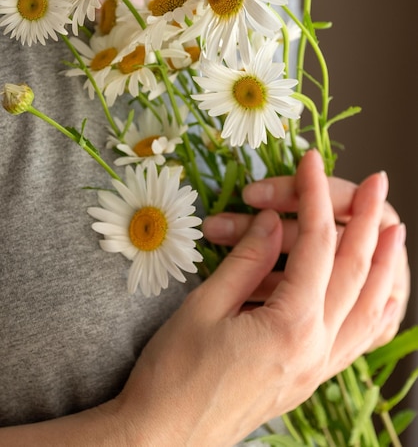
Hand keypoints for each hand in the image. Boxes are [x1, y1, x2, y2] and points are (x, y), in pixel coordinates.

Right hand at [116, 150, 406, 446]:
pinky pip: (357, 339)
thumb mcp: (204, 307)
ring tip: (392, 229)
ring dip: (384, 263)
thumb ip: (247, 261)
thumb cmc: (174, 374)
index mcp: (290, 327)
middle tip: (377, 181)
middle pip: (356, 271)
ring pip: (369, 308)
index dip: (312, 196)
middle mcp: (316, 349)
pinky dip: (373, 307)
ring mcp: (318, 367)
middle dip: (367, 220)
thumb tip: (273, 222)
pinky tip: (375, 289)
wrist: (166, 438)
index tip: (309, 161)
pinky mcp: (309, 377)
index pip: (316, 245)